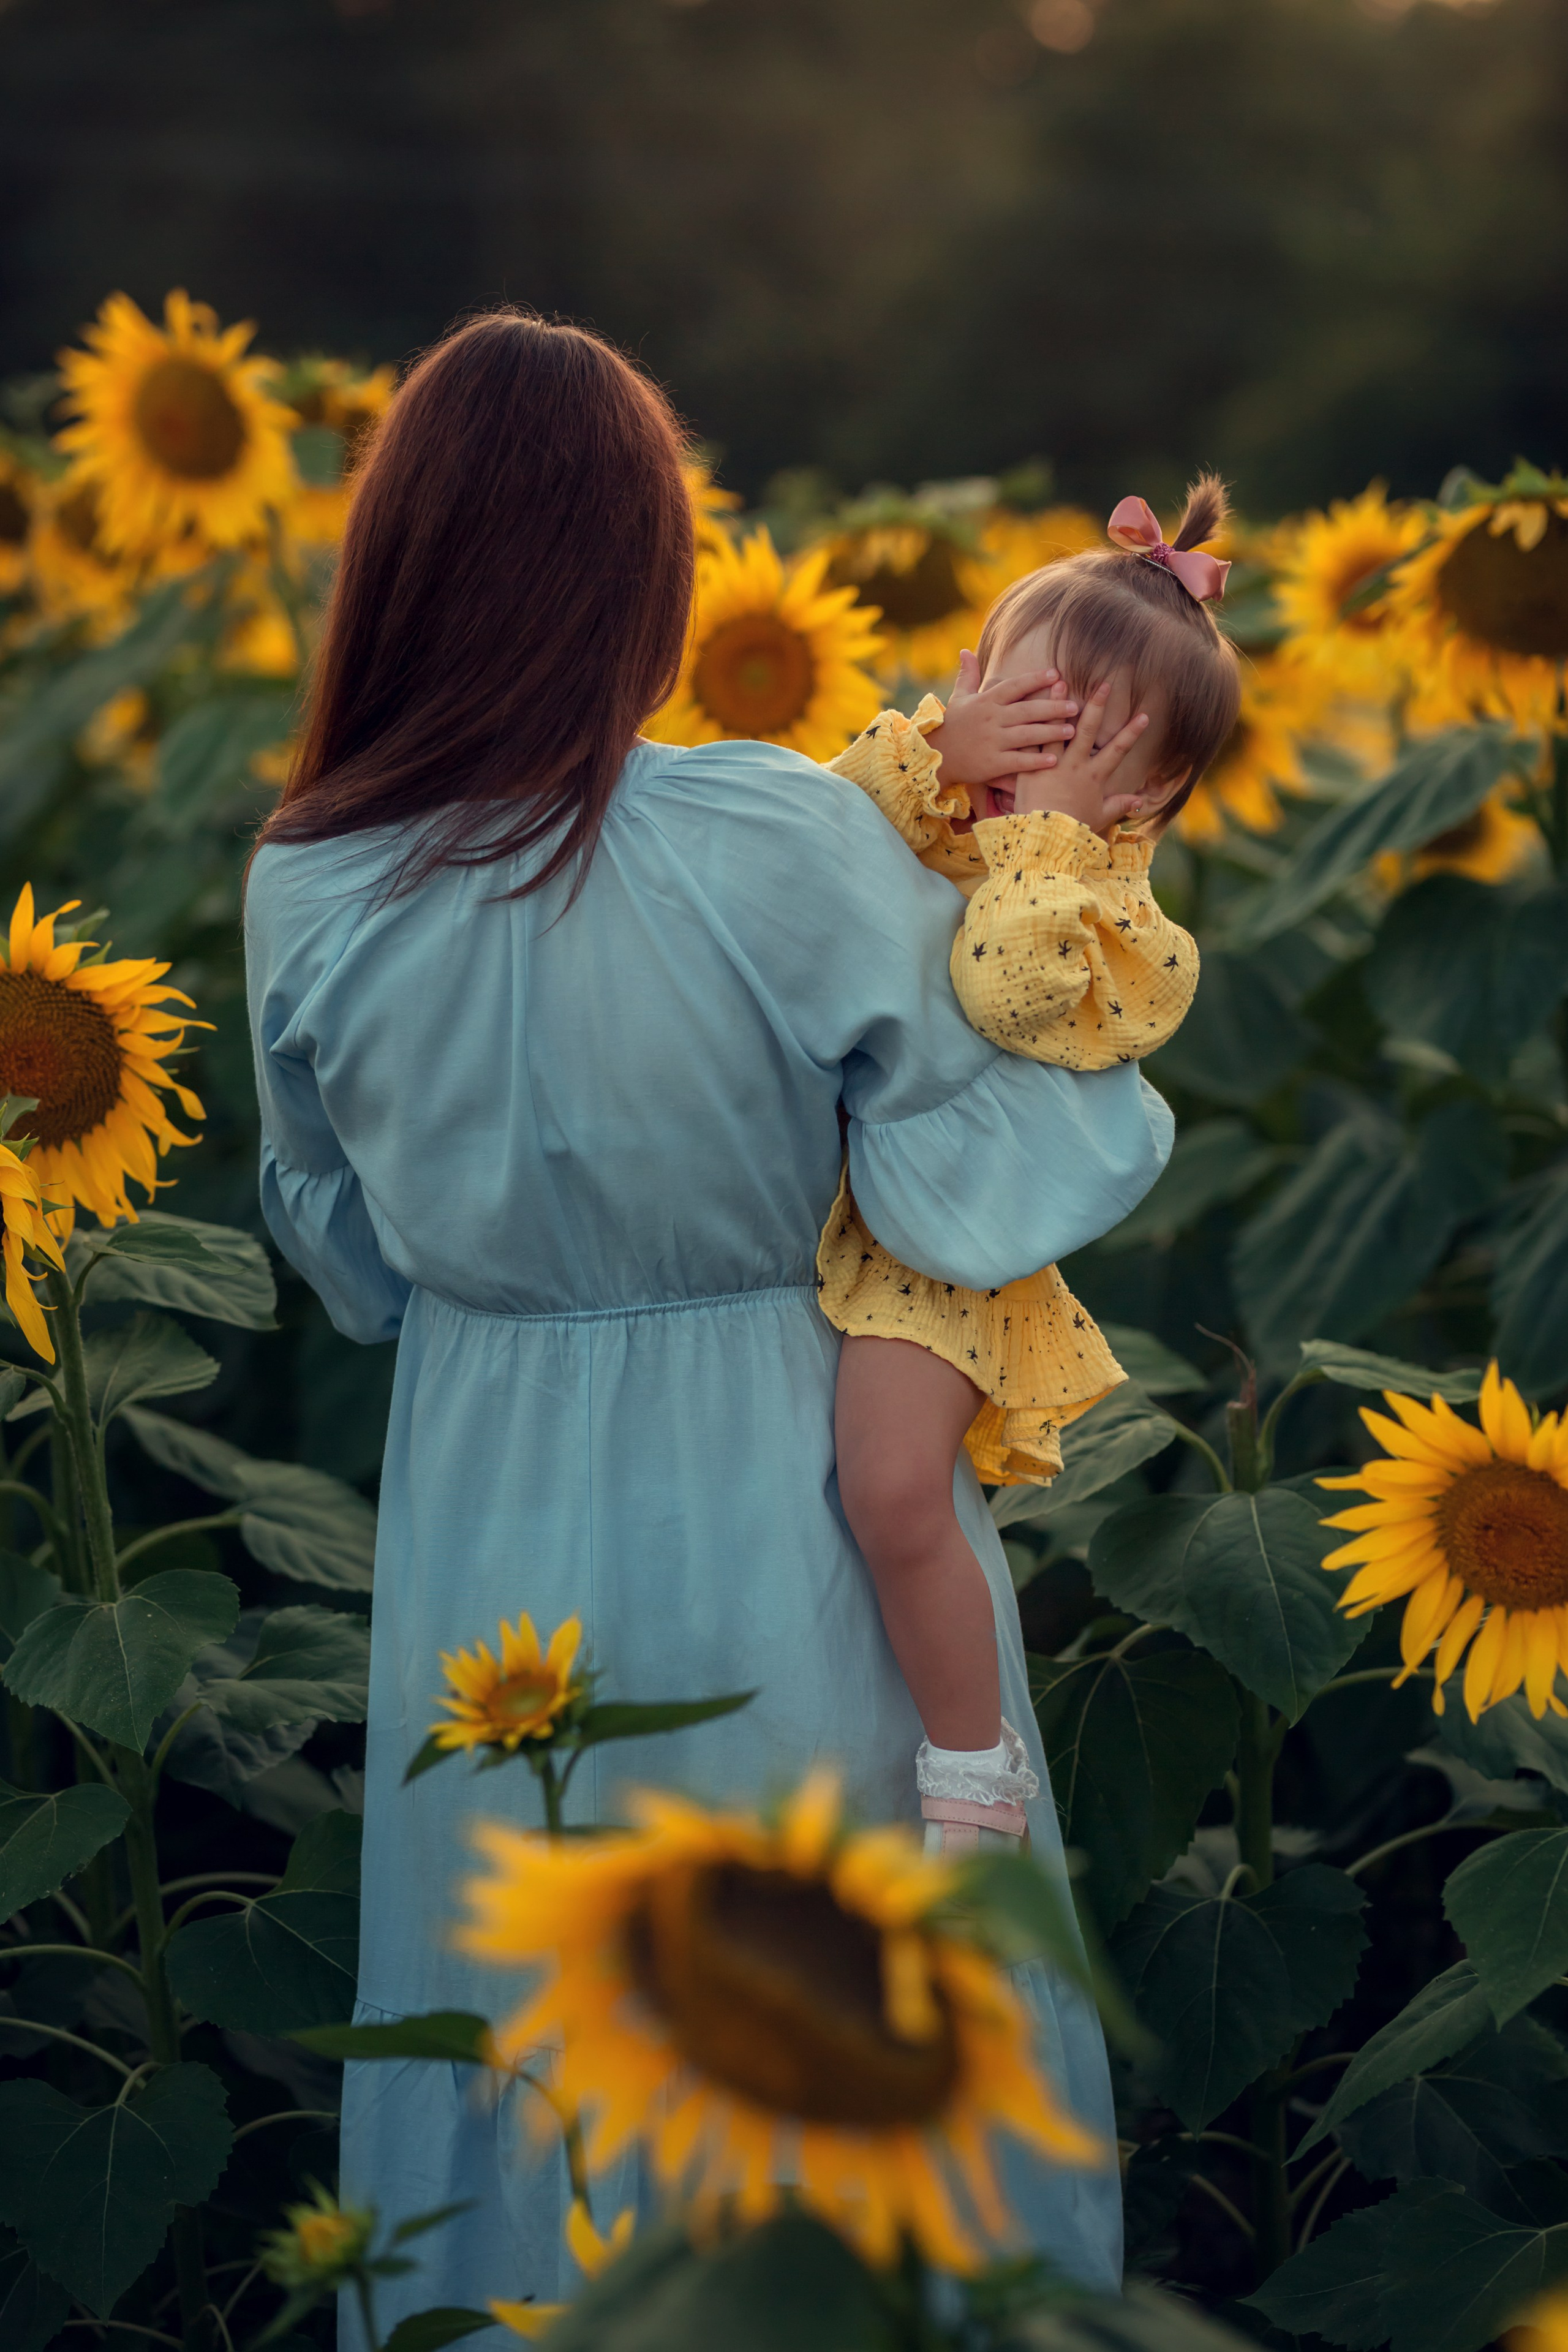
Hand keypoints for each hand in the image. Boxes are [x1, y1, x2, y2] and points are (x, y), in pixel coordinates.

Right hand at [926, 650, 1078, 787]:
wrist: (934, 756)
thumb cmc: (950, 726)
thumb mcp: (958, 698)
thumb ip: (967, 675)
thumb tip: (965, 651)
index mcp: (986, 701)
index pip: (1014, 686)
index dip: (1035, 679)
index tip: (1056, 675)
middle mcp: (991, 719)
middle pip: (1027, 710)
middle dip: (1052, 707)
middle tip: (1075, 706)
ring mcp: (992, 742)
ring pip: (1027, 735)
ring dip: (1051, 732)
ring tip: (1072, 731)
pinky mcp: (991, 764)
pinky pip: (1018, 761)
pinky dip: (1036, 761)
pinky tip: (1054, 760)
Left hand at [1012, 679, 1149, 834]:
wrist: (1045, 840)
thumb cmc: (1073, 831)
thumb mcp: (1100, 818)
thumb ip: (1119, 805)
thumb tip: (1139, 801)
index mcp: (1094, 777)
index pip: (1117, 750)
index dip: (1132, 732)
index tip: (1144, 715)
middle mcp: (1075, 766)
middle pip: (1088, 730)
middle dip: (1098, 705)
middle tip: (1105, 684)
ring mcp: (1052, 765)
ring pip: (1057, 729)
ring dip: (1059, 704)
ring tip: (1061, 681)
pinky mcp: (1029, 769)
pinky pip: (1030, 742)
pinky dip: (1030, 724)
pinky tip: (1027, 706)